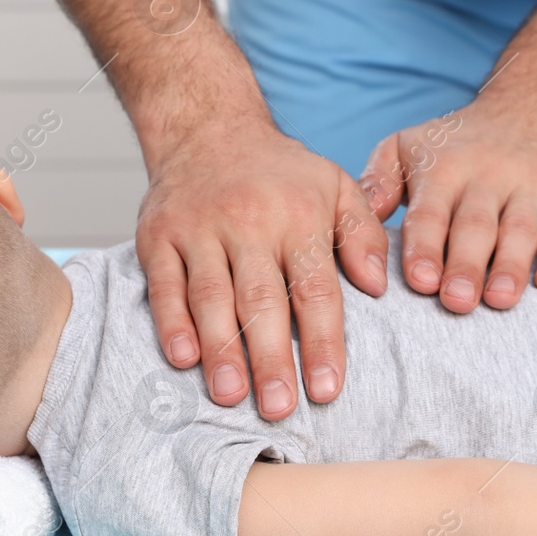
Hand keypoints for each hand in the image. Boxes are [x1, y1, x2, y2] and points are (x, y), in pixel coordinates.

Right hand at [135, 122, 388, 419]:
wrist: (207, 127)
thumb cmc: (279, 172)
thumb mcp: (335, 186)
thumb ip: (362, 234)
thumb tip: (377, 286)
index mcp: (299, 216)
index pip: (314, 288)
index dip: (321, 341)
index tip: (326, 388)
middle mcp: (249, 222)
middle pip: (261, 300)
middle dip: (270, 358)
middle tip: (280, 408)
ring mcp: (199, 228)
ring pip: (211, 296)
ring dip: (221, 349)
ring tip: (231, 396)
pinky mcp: (159, 235)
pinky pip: (164, 284)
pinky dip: (171, 322)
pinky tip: (183, 358)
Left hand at [359, 103, 536, 312]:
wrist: (533, 112)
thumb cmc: (454, 146)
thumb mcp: (405, 147)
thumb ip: (377, 183)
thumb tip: (354, 220)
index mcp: (444, 169)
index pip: (431, 213)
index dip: (426, 247)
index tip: (421, 281)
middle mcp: (489, 176)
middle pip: (476, 226)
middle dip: (466, 264)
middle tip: (457, 301)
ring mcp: (532, 186)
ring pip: (521, 230)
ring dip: (511, 266)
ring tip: (499, 299)